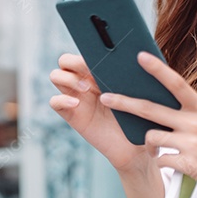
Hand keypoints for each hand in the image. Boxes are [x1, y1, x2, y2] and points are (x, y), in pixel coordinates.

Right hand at [49, 53, 147, 172]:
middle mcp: (85, 82)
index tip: (100, 58)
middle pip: (65, 60)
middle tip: (91, 72)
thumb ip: (134, 75)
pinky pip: (55, 101)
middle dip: (74, 62)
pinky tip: (77, 103)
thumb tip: (140, 54)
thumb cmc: (141, 117)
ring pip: (56, 76)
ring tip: (87, 89)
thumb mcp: (141, 93)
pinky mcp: (72, 114)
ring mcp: (77, 97)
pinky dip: (61, 99)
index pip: (83, 51)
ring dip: (68, 79)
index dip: (87, 51)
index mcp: (101, 72)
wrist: (136, 146)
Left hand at [98, 52, 196, 185]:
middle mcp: (196, 122)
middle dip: (124, 103)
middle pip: (150, 109)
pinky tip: (176, 162)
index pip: (176, 83)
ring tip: (164, 147)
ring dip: (151, 143)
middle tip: (105, 97)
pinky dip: (163, 161)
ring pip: (151, 137)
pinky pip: (160, 159)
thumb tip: (160, 94)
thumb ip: (187, 109)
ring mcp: (191, 143)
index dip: (157, 69)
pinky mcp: (188, 163)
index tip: (140, 56)